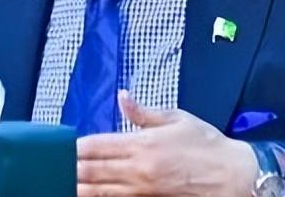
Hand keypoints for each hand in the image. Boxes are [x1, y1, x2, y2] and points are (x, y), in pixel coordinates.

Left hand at [75, 90, 258, 196]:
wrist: (236, 177)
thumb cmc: (208, 146)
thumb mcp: (177, 119)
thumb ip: (143, 112)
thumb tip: (122, 97)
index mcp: (142, 144)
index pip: (96, 145)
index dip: (74, 147)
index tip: (58, 147)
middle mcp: (137, 169)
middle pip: (91, 171)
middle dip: (69, 169)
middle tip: (48, 167)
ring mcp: (142, 191)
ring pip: (99, 192)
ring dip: (78, 188)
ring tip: (58, 185)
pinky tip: (89, 196)